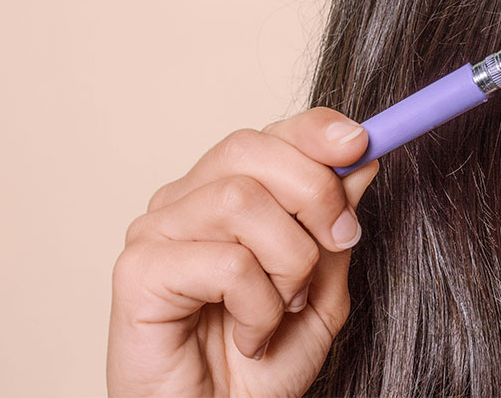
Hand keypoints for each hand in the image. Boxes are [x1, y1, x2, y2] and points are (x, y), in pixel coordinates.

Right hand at [107, 107, 377, 396]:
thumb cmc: (259, 368)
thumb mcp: (320, 289)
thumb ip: (334, 226)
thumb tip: (360, 159)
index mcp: (225, 195)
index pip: (268, 136)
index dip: (316, 131)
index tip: (362, 144)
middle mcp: (184, 203)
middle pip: (251, 151)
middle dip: (315, 193)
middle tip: (339, 242)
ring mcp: (155, 233)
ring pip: (242, 200)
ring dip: (288, 262)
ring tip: (283, 308)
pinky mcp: (138, 272)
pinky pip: (226, 261)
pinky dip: (258, 305)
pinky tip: (251, 334)